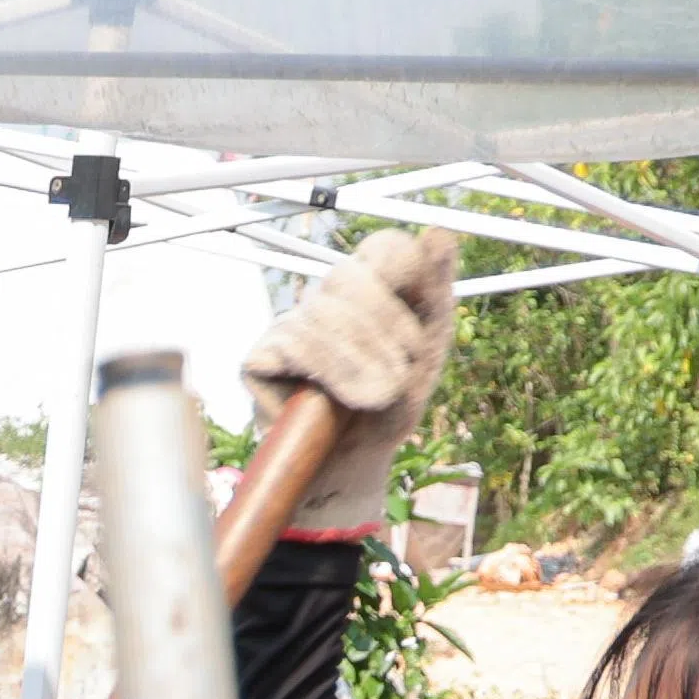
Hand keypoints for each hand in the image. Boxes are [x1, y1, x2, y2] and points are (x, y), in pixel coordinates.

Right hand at [239, 225, 463, 534]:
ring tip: (376, 396)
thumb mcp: (427, 353)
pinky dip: (329, 372)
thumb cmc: (388, 408)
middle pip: (349, 275)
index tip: (417, 329)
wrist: (354, 466)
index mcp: (368, 288)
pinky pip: (295, 344)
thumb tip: (439, 232)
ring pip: (322, 313)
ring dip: (363, 362)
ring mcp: (287, 325)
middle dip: (387, 331)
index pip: (383, 247)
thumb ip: (437, 293)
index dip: (404, 276)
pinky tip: (336, 401)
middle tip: (399, 375)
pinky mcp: (259, 359)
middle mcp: (323, 299)